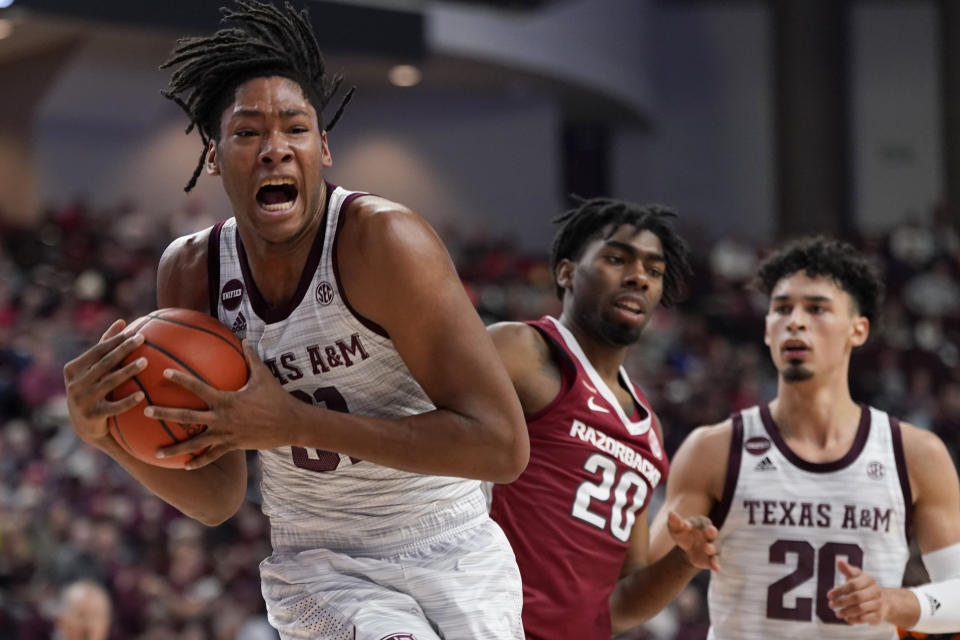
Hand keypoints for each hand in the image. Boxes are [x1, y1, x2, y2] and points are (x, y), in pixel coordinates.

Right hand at [63, 319, 147, 444]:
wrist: (84, 425)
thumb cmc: (92, 389)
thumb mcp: (93, 369)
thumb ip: (105, 346)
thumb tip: (122, 321)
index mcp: (72, 369)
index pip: (97, 351)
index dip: (116, 340)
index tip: (134, 332)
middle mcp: (74, 384)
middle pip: (104, 363)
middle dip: (124, 349)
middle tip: (142, 339)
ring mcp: (82, 400)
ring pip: (109, 382)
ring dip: (128, 371)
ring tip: (146, 362)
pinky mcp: (92, 416)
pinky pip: (114, 407)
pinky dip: (128, 401)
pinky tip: (142, 394)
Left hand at [146, 340, 295, 468]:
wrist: (290, 424)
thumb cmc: (277, 398)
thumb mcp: (264, 376)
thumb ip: (251, 358)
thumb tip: (243, 339)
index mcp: (226, 399)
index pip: (198, 387)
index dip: (181, 379)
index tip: (164, 373)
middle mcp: (222, 418)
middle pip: (188, 416)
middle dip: (165, 413)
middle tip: (146, 411)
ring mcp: (226, 435)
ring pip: (195, 443)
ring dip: (175, 448)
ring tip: (156, 453)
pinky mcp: (233, 446)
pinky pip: (212, 456)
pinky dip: (198, 462)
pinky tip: (184, 467)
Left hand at [668, 510, 719, 570]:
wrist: (687, 551)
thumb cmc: (682, 535)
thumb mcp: (675, 529)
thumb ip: (674, 522)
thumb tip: (671, 513)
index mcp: (701, 523)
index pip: (698, 522)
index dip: (692, 523)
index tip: (684, 526)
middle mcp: (710, 534)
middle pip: (712, 532)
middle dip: (712, 531)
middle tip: (711, 530)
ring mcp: (713, 546)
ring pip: (715, 547)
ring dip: (712, 548)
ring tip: (707, 548)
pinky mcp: (712, 559)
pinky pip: (716, 561)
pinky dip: (716, 564)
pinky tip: (716, 568)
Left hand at [827, 559, 888, 624]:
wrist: (884, 601)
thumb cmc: (864, 586)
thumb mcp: (857, 576)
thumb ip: (847, 570)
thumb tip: (839, 561)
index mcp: (869, 579)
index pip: (852, 585)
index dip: (839, 590)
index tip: (829, 596)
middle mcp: (876, 591)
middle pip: (856, 597)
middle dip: (841, 602)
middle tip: (831, 605)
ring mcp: (879, 604)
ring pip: (860, 609)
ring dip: (846, 612)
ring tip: (837, 613)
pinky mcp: (879, 615)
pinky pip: (865, 619)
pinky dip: (854, 619)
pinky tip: (846, 618)